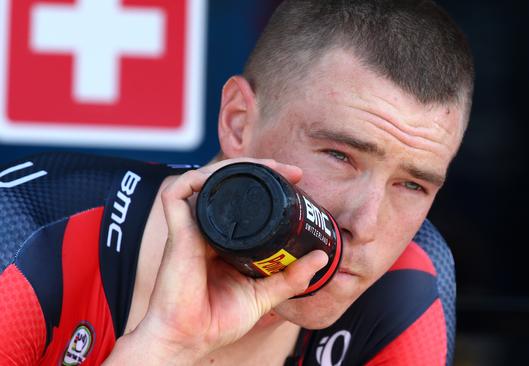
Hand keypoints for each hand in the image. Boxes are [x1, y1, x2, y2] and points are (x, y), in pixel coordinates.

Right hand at [104, 159, 327, 364]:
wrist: (190, 340)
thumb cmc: (218, 320)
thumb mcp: (265, 295)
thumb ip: (291, 277)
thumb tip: (321, 257)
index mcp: (225, 241)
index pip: (244, 201)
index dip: (267, 185)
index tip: (296, 181)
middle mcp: (207, 230)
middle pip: (228, 185)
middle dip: (258, 169)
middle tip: (290, 171)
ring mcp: (190, 229)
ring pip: (206, 180)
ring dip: (235, 166)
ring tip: (268, 167)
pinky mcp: (177, 233)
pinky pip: (177, 193)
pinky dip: (198, 179)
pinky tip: (223, 176)